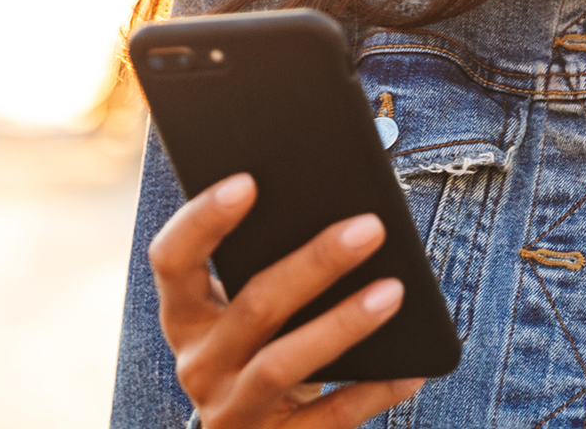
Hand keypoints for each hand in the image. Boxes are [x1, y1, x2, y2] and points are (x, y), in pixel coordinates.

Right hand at [147, 173, 426, 427]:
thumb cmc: (262, 348)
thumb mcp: (247, 310)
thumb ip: (266, 265)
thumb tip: (341, 211)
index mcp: (185, 315)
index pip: (173, 260)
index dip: (203, 220)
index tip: (248, 181)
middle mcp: (198, 363)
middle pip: (253, 306)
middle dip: (315, 263)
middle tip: (369, 226)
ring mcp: (233, 410)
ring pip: (285, 364)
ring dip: (343, 324)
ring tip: (395, 291)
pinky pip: (329, 419)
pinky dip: (373, 392)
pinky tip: (412, 370)